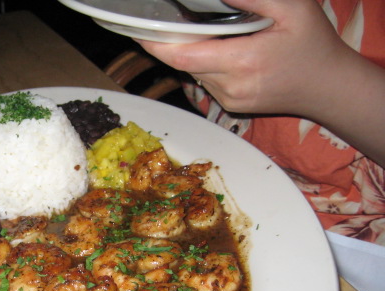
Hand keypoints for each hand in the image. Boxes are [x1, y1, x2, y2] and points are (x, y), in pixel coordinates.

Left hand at [136, 0, 384, 165]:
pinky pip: (206, 81)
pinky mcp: (230, 106)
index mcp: (242, 62)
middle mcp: (230, 86)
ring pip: (194, 72)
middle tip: (170, 20)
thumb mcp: (292, 8)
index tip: (139, 29)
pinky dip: (206, 64)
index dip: (157, 44)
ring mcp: (229, 100)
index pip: (183, 56)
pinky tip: (222, 51)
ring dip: (193, 53)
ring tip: (209, 33)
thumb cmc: (313, 44)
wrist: (328, 88)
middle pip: (185, 63)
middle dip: (174, 42)